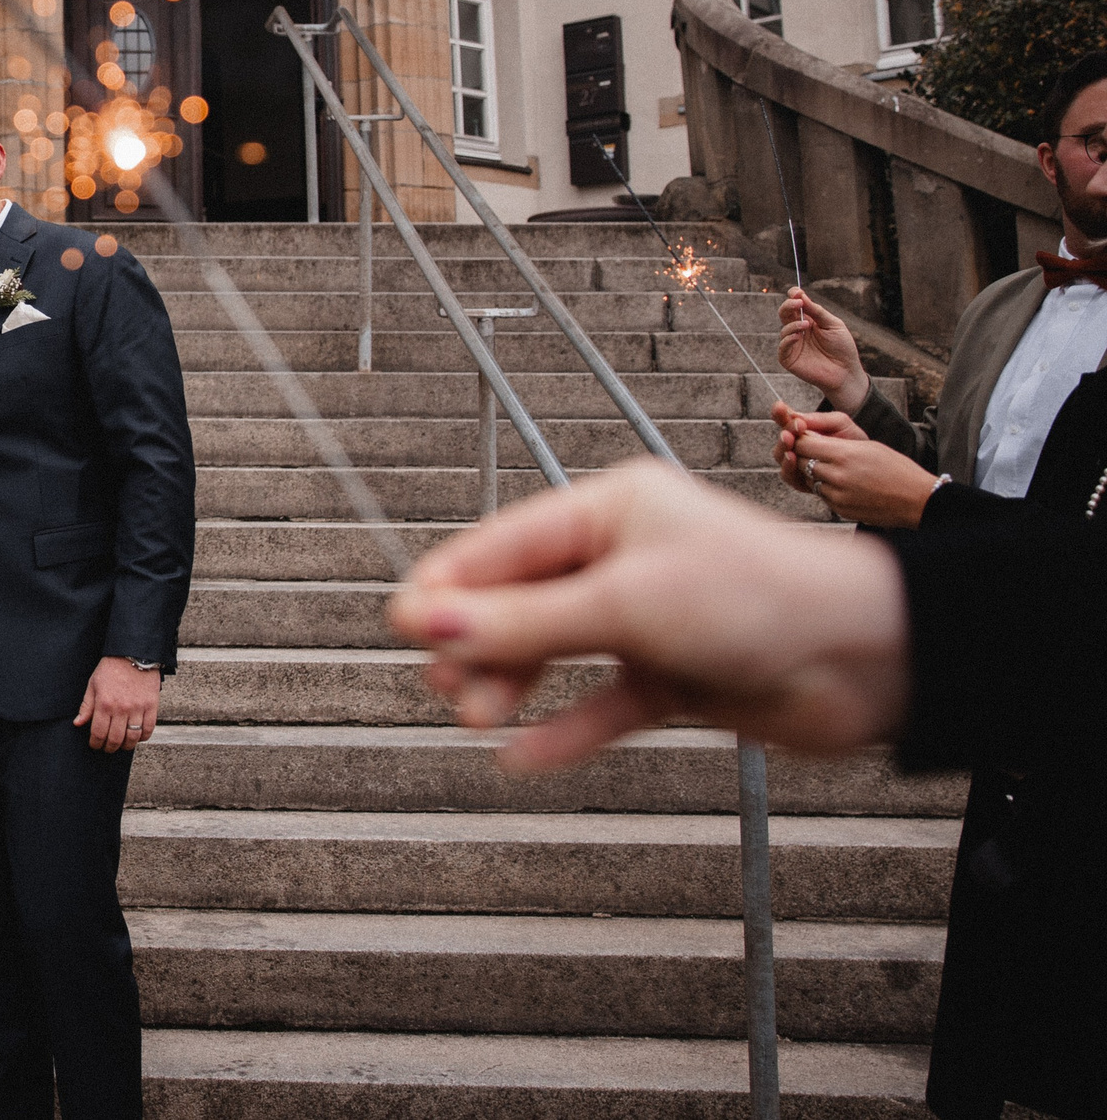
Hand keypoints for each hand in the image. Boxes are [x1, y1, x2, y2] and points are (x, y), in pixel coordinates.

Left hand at [75, 656, 160, 751]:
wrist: (133, 653)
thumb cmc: (111, 668)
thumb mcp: (93, 684)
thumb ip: (86, 706)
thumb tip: (78, 723)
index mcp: (104, 703)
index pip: (98, 733)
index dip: (96, 743)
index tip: (95, 745)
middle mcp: (121, 709)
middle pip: (115, 739)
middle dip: (110, 747)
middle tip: (108, 748)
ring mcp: (137, 708)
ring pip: (132, 737)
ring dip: (126, 745)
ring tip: (122, 745)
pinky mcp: (151, 706)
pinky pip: (148, 729)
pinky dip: (143, 737)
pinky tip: (137, 737)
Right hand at [385, 460, 910, 771]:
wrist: (868, 657)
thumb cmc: (760, 597)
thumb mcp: (623, 604)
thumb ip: (522, 621)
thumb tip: (423, 624)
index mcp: (608, 512)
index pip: (501, 547)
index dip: (447, 588)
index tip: (399, 628)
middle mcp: (622, 560)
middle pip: (520, 603)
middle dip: (477, 644)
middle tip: (445, 687)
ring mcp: (646, 621)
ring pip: (554, 654)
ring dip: (513, 686)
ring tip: (479, 719)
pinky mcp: (672, 678)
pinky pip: (599, 705)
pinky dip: (563, 730)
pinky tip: (523, 756)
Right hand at [777, 288, 866, 411]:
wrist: (846, 372)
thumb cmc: (842, 347)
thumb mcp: (833, 324)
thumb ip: (817, 311)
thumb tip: (801, 295)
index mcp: (808, 320)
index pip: (795, 305)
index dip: (793, 296)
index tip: (796, 291)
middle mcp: (798, 330)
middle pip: (785, 314)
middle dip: (788, 305)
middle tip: (797, 302)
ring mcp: (793, 344)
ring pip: (784, 329)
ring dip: (793, 324)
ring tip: (806, 324)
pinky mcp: (789, 359)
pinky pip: (783, 347)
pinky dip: (788, 339)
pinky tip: (798, 336)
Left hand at [777, 414, 938, 527]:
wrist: (917, 499)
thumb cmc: (896, 468)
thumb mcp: (867, 446)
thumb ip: (836, 444)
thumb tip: (809, 439)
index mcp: (843, 454)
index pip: (802, 443)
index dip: (801, 439)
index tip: (804, 437)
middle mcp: (836, 475)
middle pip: (800, 462)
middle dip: (804, 456)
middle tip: (815, 453)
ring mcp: (836, 495)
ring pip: (809, 480)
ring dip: (814, 473)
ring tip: (835, 469)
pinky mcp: (839, 509)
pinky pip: (821, 495)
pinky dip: (826, 488)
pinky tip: (844, 485)